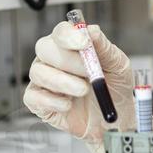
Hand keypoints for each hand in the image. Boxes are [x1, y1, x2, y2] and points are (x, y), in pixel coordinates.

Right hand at [23, 20, 135, 152]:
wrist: (115, 122)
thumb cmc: (115, 90)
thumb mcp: (119, 67)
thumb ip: (105, 48)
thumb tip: (92, 30)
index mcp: (71, 45)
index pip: (61, 32)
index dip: (69, 36)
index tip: (84, 44)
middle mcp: (53, 59)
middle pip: (44, 48)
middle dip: (67, 60)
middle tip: (89, 73)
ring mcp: (44, 80)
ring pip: (38, 72)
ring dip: (62, 82)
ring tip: (84, 91)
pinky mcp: (38, 102)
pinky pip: (33, 97)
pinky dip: (51, 101)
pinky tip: (68, 105)